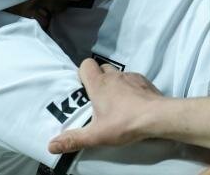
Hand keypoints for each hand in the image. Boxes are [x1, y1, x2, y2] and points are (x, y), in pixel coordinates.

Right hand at [48, 59, 164, 153]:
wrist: (158, 116)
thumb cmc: (125, 122)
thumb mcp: (96, 135)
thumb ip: (74, 139)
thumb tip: (51, 145)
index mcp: (99, 84)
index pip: (85, 64)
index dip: (83, 74)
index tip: (83, 90)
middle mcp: (114, 75)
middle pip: (101, 69)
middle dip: (98, 80)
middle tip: (98, 99)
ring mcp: (131, 76)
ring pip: (118, 74)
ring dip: (115, 84)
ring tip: (116, 104)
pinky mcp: (144, 81)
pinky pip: (133, 80)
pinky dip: (130, 88)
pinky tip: (133, 104)